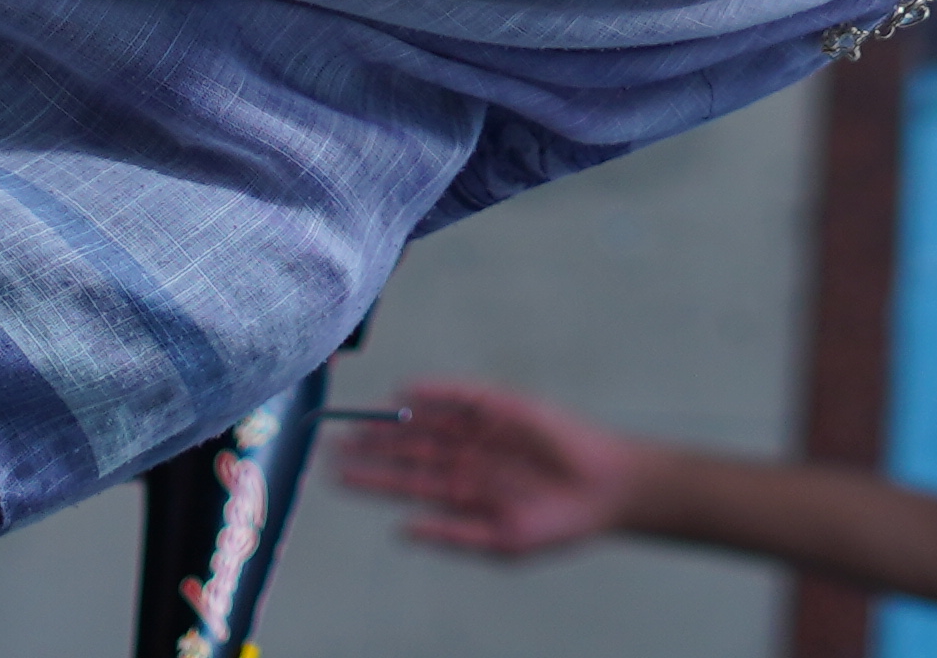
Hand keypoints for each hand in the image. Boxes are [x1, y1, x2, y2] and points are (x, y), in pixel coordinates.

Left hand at [327, 378, 651, 562]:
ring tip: (357, 419)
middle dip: (371, 447)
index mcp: (460, 493)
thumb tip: (401, 531)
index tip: (335, 474)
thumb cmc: (557, 524)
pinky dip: (435, 392)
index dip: (370, 478)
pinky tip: (406, 392)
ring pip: (428, 422)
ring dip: (393, 421)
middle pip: (408, 449)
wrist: (606, 492)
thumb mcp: (501, 543)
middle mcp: (464, 458)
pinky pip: (463, 396)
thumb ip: (451, 535)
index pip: (406, 483)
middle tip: (330, 442)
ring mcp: (482, 431)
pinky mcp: (504, 407)